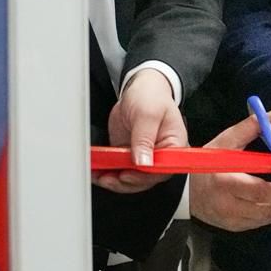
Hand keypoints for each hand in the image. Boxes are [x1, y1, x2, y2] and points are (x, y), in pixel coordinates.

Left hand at [96, 67, 188, 192]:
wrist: (140, 89)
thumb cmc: (152, 97)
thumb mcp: (148, 114)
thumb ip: (145, 139)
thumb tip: (143, 162)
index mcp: (174, 146)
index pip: (162, 170)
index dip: (144, 177)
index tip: (127, 174)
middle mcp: (160, 155)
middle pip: (145, 179)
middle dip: (124, 181)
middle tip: (106, 176)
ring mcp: (144, 157)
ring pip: (130, 179)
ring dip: (113, 180)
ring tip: (98, 174)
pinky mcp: (130, 156)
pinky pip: (119, 169)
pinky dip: (107, 172)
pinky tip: (97, 170)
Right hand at [190, 108, 270, 229]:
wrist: (182, 189)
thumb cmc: (207, 163)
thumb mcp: (226, 141)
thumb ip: (251, 127)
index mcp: (226, 182)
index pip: (259, 191)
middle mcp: (228, 205)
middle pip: (266, 210)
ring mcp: (230, 219)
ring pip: (266, 219)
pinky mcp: (233, 227)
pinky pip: (259, 223)